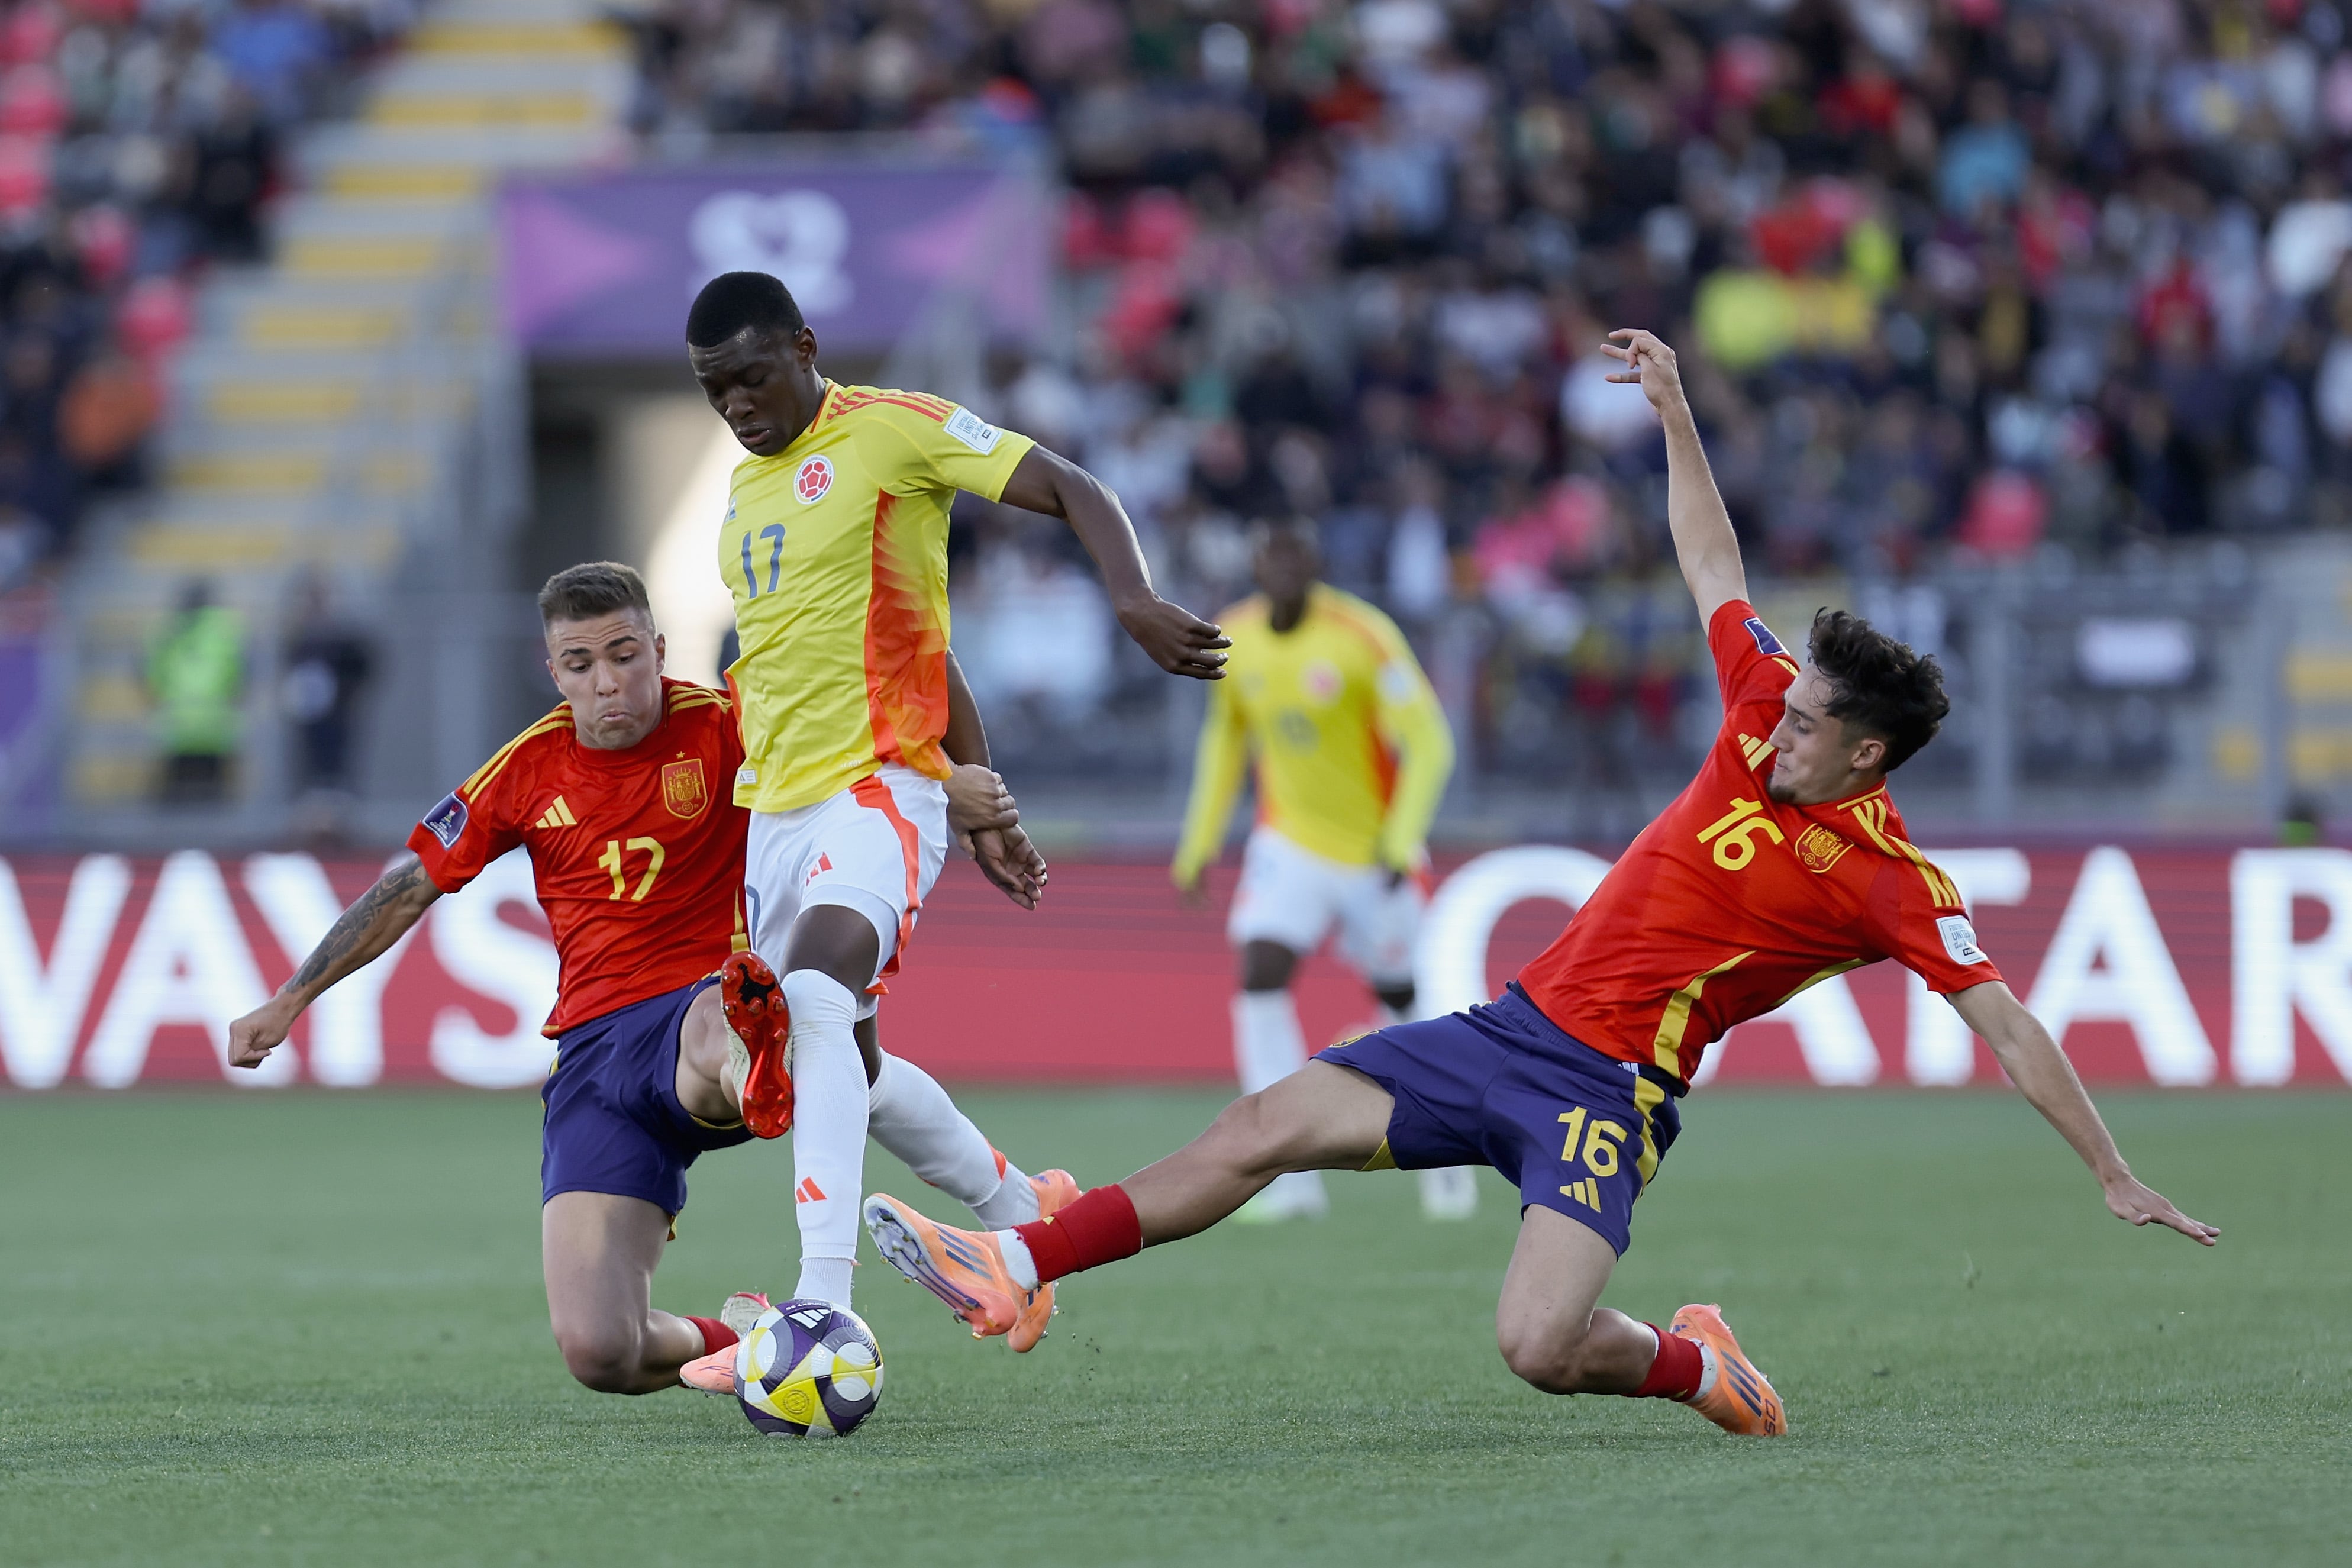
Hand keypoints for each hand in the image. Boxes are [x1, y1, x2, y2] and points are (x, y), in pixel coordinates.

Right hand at [227, 997, 296, 1069]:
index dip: (254, 1058)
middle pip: (234, 1059)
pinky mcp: (237, 1034)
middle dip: (250, 1060)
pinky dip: (249, 1053)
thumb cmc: (278, 1023)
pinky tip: (259, 1047)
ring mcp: (233, 1031)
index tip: (268, 1050)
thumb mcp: (267, 1042)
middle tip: (265, 1051)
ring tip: (263, 1049)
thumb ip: (252, 1053)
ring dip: (250, 1058)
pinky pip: (238, 1051)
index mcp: (239, 1030)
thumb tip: (240, 1060)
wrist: (282, 1008)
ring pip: (235, 1057)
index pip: (239, 1057)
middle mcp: (233, 1030)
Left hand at [945, 762, 1019, 850]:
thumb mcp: (958, 829)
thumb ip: (968, 844)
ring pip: (1004, 791)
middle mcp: (996, 804)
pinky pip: (998, 780)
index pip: (1013, 817)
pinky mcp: (990, 776)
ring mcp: (994, 789)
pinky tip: (982, 784)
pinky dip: (993, 781)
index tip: (1001, 815)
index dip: (1008, 816)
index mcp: (992, 818)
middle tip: (992, 803)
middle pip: (1010, 804)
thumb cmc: (951, 807)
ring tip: (985, 793)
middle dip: (1004, 804)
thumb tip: (973, 857)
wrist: (945, 785)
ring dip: (998, 792)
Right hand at [970, 824, 1047, 908]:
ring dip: (1040, 881)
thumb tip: (1019, 888)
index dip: (1022, 900)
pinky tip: (1039, 871)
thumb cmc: (983, 844)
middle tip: (1037, 896)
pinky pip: (1037, 862)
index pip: (1014, 892)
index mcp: (1001, 877)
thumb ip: (1004, 877)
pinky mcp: (1028, 849)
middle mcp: (1012, 870)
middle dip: (1033, 892)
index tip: (1032, 907)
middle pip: (1026, 886)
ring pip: (1035, 875)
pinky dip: (1041, 868)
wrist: (986, 824)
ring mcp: (1020, 860)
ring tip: (1040, 882)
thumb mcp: (989, 864)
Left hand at [1116, 593, 1229, 679]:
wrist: (1142, 615)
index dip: (1215, 674)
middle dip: (1221, 660)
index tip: (1224, 672)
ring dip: (1224, 643)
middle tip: (1225, 656)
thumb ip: (1182, 661)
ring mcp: (1187, 640)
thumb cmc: (1153, 636)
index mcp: (1174, 666)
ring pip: (1215, 644)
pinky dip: (1216, 631)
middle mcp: (1182, 655)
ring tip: (1228, 641)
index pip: (1201, 674)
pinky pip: (1212, 631)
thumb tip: (1205, 661)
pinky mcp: (1192, 625)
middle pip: (1211, 661)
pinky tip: (1216, 630)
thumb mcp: (1163, 654)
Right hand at [1600, 329, 1687, 416]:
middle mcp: (1660, 354)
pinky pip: (1634, 373)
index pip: (1640, 340)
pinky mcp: (1650, 377)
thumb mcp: (1648, 369)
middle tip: (1611, 335)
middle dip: (1625, 336)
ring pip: (1634, 357)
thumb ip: (1640, 356)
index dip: (1630, 350)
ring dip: (1619, 354)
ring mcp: (1655, 365)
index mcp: (1662, 350)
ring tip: (1603, 349)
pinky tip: (1608, 377)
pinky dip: (1622, 375)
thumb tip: (1634, 352)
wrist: (1670, 407)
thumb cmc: (1661, 389)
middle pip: (1639, 341)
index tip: (1630, 365)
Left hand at [2102, 1173, 2219, 1245]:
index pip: (2175, 1223)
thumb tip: (2147, 1220)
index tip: (2202, 1235)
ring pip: (2186, 1219)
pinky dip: (2192, 1222)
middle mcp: (2164, 1208)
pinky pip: (2181, 1217)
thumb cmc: (2118, 1199)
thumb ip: (2133, 1216)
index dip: (2189, 1230)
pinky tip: (2200, 1227)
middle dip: (2199, 1232)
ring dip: (2200, 1227)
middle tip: (2214, 1241)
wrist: (2119, 1182)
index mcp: (2156, 1211)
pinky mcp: (2164, 1207)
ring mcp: (2165, 1207)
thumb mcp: (2120, 1209)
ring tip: (2216, 1233)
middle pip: (2185, 1222)